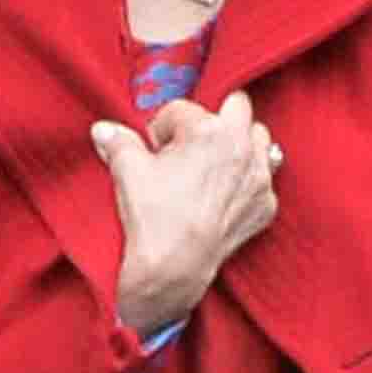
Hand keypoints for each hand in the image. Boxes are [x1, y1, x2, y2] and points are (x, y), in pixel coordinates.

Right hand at [89, 90, 277, 335]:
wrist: (175, 265)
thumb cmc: (153, 215)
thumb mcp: (127, 170)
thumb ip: (118, 141)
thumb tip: (104, 129)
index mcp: (208, 130)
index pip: (183, 109)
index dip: (162, 127)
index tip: (155, 148)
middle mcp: (242, 148)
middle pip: (237, 107)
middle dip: (214, 118)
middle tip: (191, 141)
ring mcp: (260, 177)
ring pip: (259, 139)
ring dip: (239, 143)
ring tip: (212, 162)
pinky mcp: (267, 203)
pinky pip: (264, 178)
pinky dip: (248, 179)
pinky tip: (224, 192)